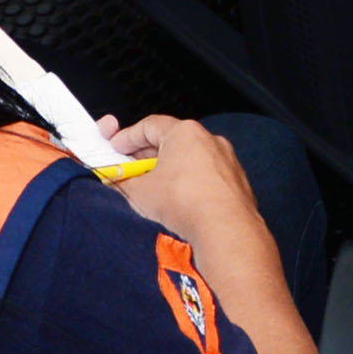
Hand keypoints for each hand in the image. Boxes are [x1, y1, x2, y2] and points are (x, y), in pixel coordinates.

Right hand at [96, 114, 270, 251]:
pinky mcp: (235, 179)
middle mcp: (208, 140)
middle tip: (131, 169)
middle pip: (171, 141)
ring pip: (190, 159)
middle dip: (148, 155)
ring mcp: (225, 159)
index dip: (128, 137)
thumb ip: (123, 182)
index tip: (117, 147)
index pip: (150, 125)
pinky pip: (207, 175)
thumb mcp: (139, 192)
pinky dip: (190, 183)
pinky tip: (180, 202)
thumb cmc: (187, 203)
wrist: (224, 228)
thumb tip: (117, 181)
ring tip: (155, 190)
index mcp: (184, 132)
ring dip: (170, 170)